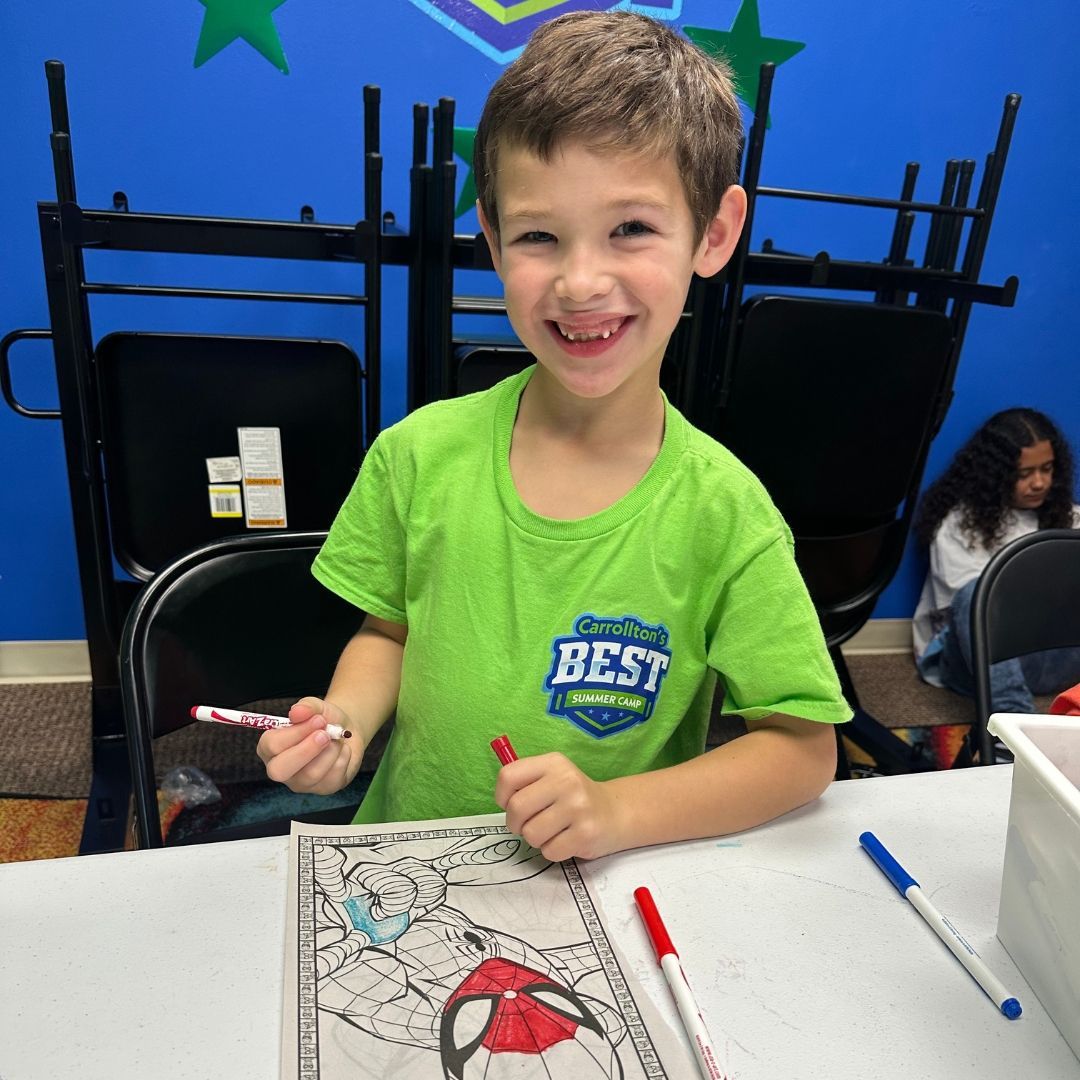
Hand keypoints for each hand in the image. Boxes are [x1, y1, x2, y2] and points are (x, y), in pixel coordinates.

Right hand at [256, 696, 361, 794]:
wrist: (345, 731)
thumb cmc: (323, 720)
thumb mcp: (316, 708)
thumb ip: (306, 707)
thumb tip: (297, 712)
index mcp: (270, 747)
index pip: (272, 745)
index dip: (296, 732)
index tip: (318, 720)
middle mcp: (280, 768)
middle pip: (279, 770)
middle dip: (306, 750)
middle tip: (325, 735)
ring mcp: (300, 782)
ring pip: (310, 775)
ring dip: (329, 752)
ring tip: (336, 738)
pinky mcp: (322, 789)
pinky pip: (332, 779)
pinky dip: (343, 759)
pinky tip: (343, 750)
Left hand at [494, 752, 622, 861]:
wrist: (615, 812)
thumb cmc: (573, 797)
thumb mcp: (552, 777)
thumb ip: (526, 782)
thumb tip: (503, 801)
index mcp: (553, 762)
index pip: (508, 776)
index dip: (502, 796)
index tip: (512, 804)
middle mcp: (566, 780)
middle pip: (517, 808)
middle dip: (516, 824)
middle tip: (528, 825)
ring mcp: (578, 807)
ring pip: (531, 834)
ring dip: (536, 839)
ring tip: (551, 831)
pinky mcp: (586, 833)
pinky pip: (550, 851)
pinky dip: (552, 851)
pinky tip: (565, 840)